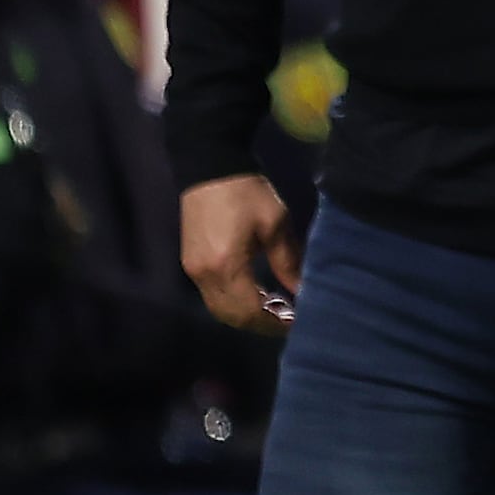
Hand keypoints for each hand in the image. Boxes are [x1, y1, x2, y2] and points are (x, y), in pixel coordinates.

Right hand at [183, 173, 299, 330]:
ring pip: (219, 308)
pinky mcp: (191, 264)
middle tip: (288, 320)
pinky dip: (235, 302)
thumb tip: (303, 291)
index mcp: (226, 266)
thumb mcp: (275, 224)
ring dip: (246, 315)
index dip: (272, 323)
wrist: (210, 169)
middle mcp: (204, 275)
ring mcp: (193, 271)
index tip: (296, 324)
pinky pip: (213, 295)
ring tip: (276, 308)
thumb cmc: (246, 194)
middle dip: (260, 324)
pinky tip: (258, 294)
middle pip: (231, 316)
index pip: (249, 311)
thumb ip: (288, 262)